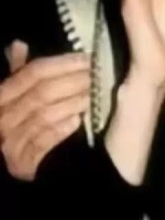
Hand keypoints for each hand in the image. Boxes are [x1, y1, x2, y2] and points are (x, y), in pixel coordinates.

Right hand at [0, 42, 89, 180]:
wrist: (56, 175)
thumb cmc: (40, 123)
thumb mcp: (29, 95)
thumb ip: (24, 72)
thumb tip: (18, 44)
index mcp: (3, 97)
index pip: (32, 73)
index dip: (62, 63)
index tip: (89, 57)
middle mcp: (1, 120)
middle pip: (40, 93)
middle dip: (73, 82)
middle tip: (99, 75)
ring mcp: (10, 145)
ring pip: (43, 116)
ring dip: (73, 103)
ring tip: (95, 95)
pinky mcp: (21, 166)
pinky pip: (41, 143)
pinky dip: (60, 130)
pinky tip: (78, 122)